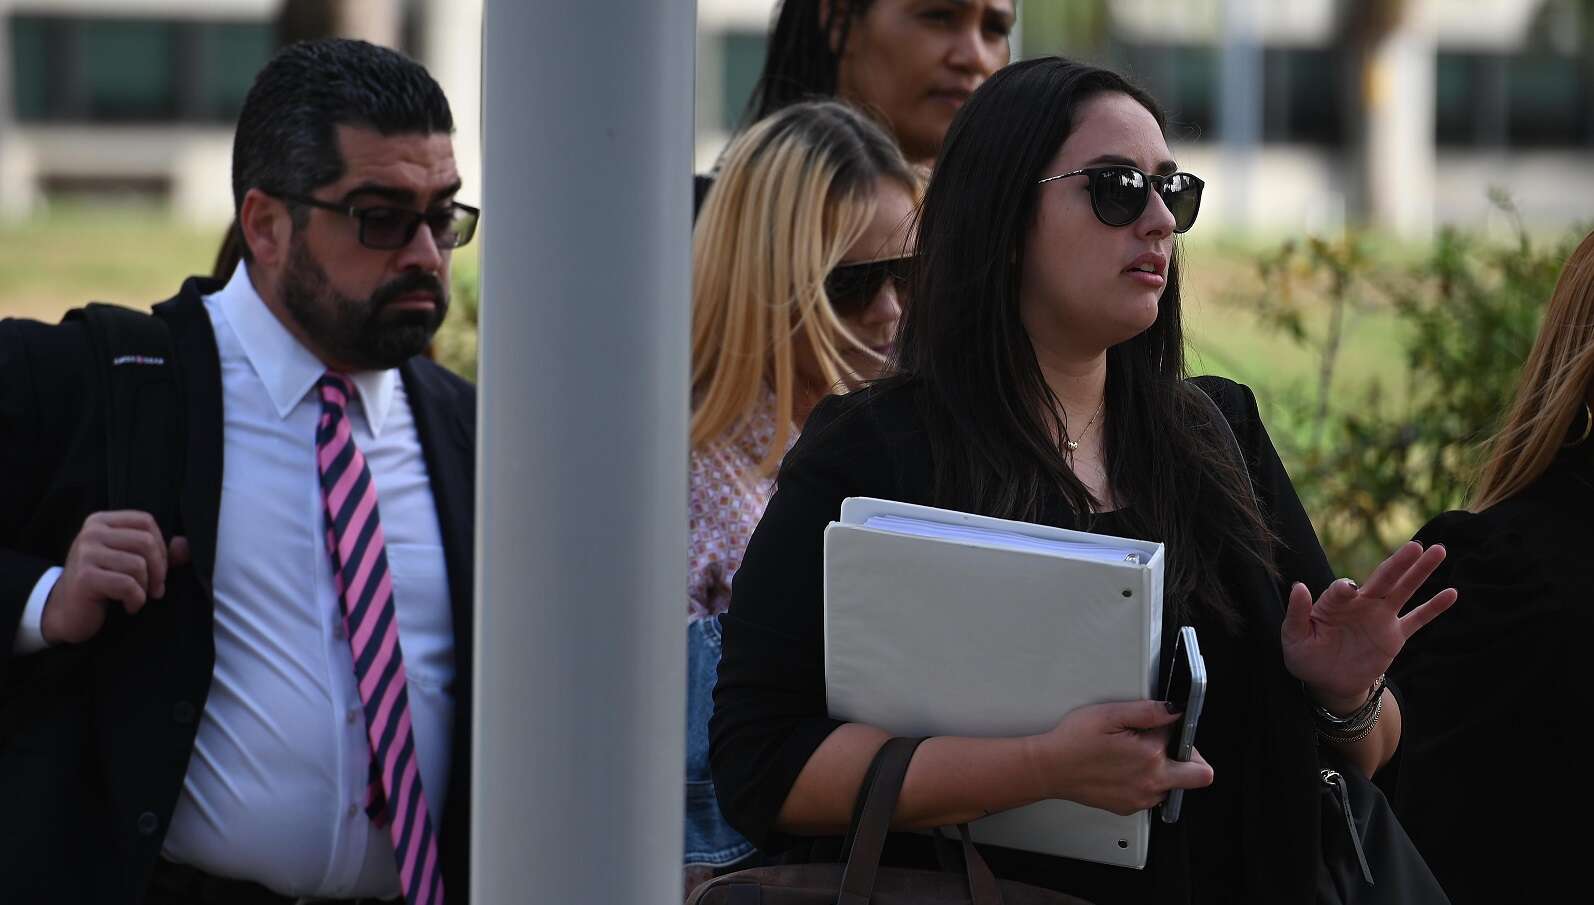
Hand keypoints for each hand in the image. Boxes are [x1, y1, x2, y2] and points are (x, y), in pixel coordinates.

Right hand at [40, 511, 191, 645]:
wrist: (66, 612)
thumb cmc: (102, 584)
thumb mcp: (129, 562)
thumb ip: (159, 553)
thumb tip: (186, 545)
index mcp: (101, 522)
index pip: (146, 521)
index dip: (161, 546)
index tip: (159, 569)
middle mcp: (91, 532)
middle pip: (146, 541)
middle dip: (159, 569)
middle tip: (156, 589)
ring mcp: (85, 553)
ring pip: (139, 564)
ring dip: (146, 587)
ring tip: (138, 597)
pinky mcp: (85, 577)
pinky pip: (128, 584)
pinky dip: (136, 599)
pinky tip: (129, 606)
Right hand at [1027, 700, 1213, 815]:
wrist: (1050, 768)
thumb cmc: (1073, 741)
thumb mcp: (1109, 714)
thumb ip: (1147, 711)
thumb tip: (1175, 710)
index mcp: (1149, 754)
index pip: (1183, 737)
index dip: (1173, 727)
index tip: (1161, 725)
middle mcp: (1150, 781)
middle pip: (1200, 774)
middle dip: (1190, 757)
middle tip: (1163, 746)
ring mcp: (1141, 798)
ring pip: (1174, 786)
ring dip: (1165, 771)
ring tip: (1134, 757)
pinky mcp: (1130, 808)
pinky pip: (1153, 796)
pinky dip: (1146, 783)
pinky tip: (1123, 770)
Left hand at [1280, 541, 1458, 711]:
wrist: (1328, 682)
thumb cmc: (1306, 656)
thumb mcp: (1294, 637)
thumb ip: (1297, 613)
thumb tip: (1298, 586)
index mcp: (1334, 603)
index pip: (1341, 591)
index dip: (1343, 590)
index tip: (1347, 590)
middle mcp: (1361, 604)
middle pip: (1382, 579)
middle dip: (1398, 563)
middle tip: (1415, 546)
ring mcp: (1380, 618)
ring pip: (1404, 590)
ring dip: (1421, 572)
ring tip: (1438, 550)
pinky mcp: (1394, 636)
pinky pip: (1417, 619)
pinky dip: (1434, 607)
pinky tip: (1451, 593)